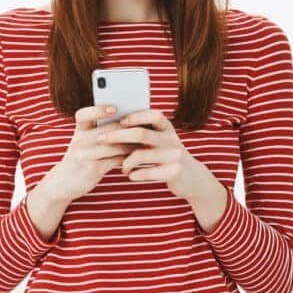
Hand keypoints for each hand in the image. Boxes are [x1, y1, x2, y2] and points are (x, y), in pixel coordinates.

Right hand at [37, 104, 140, 203]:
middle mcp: (79, 141)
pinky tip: (136, 157)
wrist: (65, 182)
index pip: (84, 115)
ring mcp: (84, 155)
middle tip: (145, 126)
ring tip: (144, 141)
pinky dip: (127, 158)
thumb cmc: (82, 157)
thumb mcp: (85, 142)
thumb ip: (101, 130)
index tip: (114, 109)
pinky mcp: (92, 169)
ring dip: (131, 144)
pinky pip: (115, 160)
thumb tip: (130, 119)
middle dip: (127, 128)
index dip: (98, 110)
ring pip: (113, 146)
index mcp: (79, 130)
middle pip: (106, 130)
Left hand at [96, 108, 220, 201]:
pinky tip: (130, 176)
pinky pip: (147, 173)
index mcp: (167, 127)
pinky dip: (135, 174)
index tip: (118, 120)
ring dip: (125, 161)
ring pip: (141, 155)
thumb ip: (143, 131)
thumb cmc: (166, 155)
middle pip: (141, 133)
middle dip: (117, 136)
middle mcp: (172, 138)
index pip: (152, 115)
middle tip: (101, 140)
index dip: (135, 116)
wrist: (191, 178)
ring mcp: (175, 155)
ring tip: (121, 168)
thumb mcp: (160, 140)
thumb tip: (112, 123)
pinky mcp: (174, 172)